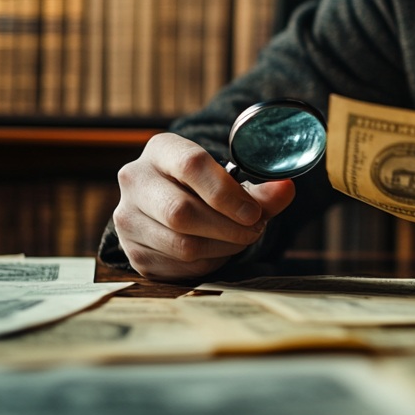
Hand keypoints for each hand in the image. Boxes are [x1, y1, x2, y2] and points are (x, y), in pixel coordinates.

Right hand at [113, 133, 296, 280]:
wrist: (171, 207)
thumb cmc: (207, 189)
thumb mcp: (234, 183)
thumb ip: (262, 189)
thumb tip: (286, 188)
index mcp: (162, 149)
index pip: (192, 165)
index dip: (227, 193)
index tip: (253, 212)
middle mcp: (135, 180)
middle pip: (182, 212)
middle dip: (227, 227)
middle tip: (253, 230)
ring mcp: (128, 218)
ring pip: (181, 244)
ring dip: (221, 248)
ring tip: (238, 239)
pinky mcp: (133, 252)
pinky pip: (178, 265)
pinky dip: (206, 263)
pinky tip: (215, 250)